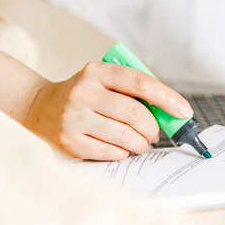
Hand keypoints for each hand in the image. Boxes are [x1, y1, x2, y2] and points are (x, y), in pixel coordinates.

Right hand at [26, 62, 192, 160]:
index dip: (166, 97)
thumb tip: (169, 113)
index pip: (139, 82)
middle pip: (134, 114)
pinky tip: (120, 148)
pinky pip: (109, 152)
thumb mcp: (101, 80)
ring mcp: (74, 117)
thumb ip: (131, 91)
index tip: (183, 111)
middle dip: (152, 128)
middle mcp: (83, 92)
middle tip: (155, 133)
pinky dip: (122, 153)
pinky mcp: (69, 140)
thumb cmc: (84, 95)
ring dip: (140, 144)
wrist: (41, 107)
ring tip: (140, 143)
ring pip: (124, 136)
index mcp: (96, 71)